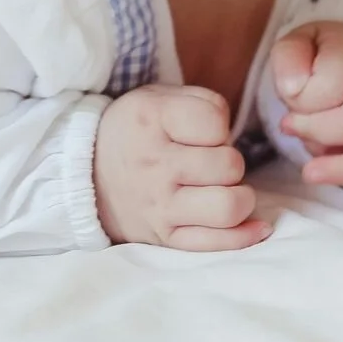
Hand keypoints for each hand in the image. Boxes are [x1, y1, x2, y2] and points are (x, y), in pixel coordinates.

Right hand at [93, 84, 268, 250]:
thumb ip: (203, 103)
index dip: (218, 125)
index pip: (215, 121)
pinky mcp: (165, 238)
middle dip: (229, 161)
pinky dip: (244, 235)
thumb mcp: (158, 98)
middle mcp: (154, 165)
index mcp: (151, 120)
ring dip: (240, 197)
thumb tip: (234, 136)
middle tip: (210, 162)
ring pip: (228, 207)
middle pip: (229, 165)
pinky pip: (215, 244)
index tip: (201, 131)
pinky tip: (255, 225)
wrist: (87, 175)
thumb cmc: (135, 131)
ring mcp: (159, 206)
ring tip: (225, 189)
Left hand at [271, 20, 342, 225]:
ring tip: (310, 171)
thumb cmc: (316, 55)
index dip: (302, 94)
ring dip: (342, 168)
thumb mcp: (296, 42)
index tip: (287, 94)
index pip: (334, 82)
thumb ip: (291, 58)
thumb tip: (294, 88)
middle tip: (289, 125)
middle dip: (314, 129)